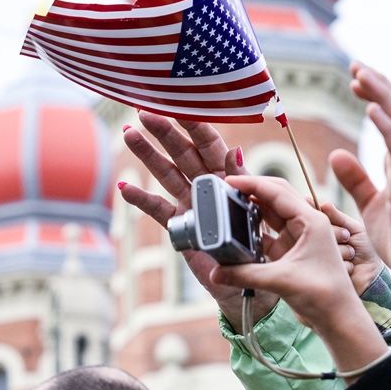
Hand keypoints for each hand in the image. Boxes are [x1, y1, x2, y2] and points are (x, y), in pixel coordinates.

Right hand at [117, 110, 276, 327]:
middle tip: (144, 112)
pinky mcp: (182, 227)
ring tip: (128, 134)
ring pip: (168, 174)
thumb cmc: (265, 246)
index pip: (211, 145)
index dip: (195, 125)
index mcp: (232, 178)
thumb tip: (235, 151)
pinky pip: (160, 211)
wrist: (254, 284)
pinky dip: (142, 200)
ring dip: (148, 155)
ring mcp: (193, 205)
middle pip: (184, 153)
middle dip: (165, 132)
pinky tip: (125, 188)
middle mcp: (209, 186)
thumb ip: (244, 183)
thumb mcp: (258, 211)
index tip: (178, 105)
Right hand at [210, 176, 368, 335]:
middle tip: (227, 188)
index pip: (278, 192)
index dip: (252, 184)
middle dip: (252, 190)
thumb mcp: (281, 280)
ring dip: (253, 210)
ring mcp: (301, 239)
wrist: (339, 319)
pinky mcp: (294, 254)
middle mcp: (308, 225)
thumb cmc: (324, 295)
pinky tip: (239, 232)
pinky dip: (255, 232)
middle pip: (276, 197)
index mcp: (312, 221)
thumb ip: (245, 274)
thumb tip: (215, 273)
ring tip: (229, 205)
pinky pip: (270, 235)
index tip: (230, 180)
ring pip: (272, 216)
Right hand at [321, 202, 383, 295]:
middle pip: (313, 229)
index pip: (312, 214)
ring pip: (319, 245)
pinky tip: (350, 267)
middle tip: (348, 239)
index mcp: (322, 228)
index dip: (318, 214)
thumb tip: (324, 204)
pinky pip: (326, 261)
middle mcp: (314, 241)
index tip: (328, 218)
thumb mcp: (354, 229)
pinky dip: (342, 262)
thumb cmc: (365, 248)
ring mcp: (314, 257)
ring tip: (351, 254)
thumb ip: (339, 217)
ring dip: (341, 249)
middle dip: (336, 233)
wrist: (372, 276)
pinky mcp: (318, 274)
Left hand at [329, 62, 390, 295]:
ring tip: (360, 74)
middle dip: (378, 85)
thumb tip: (337, 154)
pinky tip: (371, 109)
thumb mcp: (372, 205)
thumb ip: (356, 179)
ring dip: (381, 95)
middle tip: (356, 66)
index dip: (376, 96)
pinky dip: (386, 125)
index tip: (356, 80)